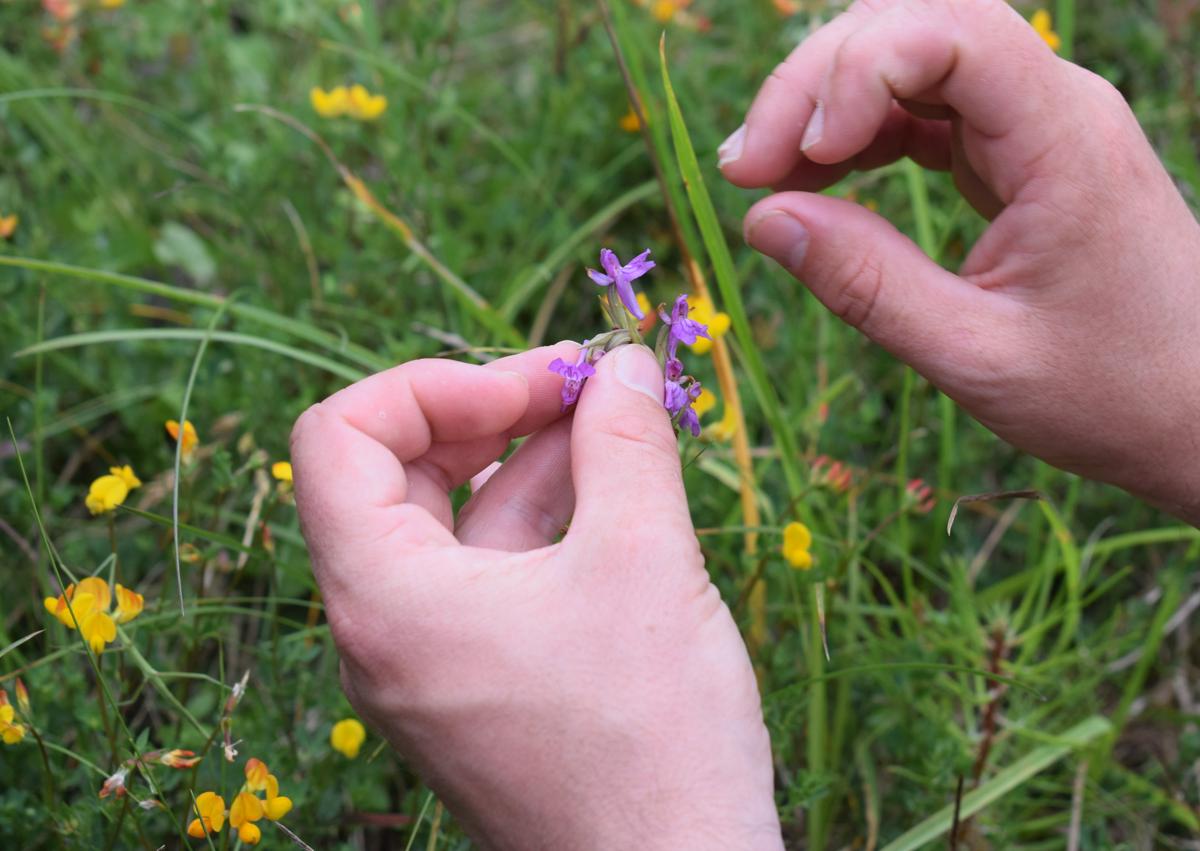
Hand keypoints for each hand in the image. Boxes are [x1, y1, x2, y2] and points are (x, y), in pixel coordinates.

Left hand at [290, 343, 781, 850]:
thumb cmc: (651, 737)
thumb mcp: (644, 560)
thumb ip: (625, 442)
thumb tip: (618, 362)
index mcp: (385, 598)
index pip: (340, 438)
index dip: (432, 385)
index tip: (535, 384)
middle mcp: (384, 632)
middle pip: (397, 474)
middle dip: (491, 412)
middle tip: (585, 385)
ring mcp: (429, 665)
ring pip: (455, 525)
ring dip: (529, 461)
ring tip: (616, 423)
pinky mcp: (477, 686)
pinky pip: (489, 578)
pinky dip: (542, 522)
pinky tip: (614, 492)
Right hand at [720, 0, 1199, 522]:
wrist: (1199, 410)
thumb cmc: (1108, 392)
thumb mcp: (974, 355)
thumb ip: (866, 285)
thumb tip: (762, 219)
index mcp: (1063, 141)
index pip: (952, 34)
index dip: (855, 70)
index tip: (796, 159)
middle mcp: (1054, 108)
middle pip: (919, 27)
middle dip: (819, 82)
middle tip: (743, 167)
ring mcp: (1037, 125)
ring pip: (914, 60)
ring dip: (830, 105)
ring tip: (762, 174)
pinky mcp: (1018, 154)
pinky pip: (927, 110)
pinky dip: (862, 134)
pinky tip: (818, 177)